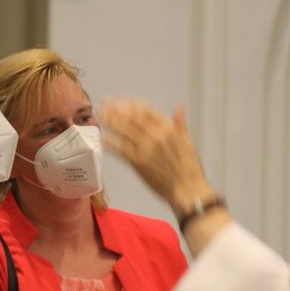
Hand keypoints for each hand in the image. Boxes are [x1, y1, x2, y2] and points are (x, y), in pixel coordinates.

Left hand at [100, 99, 214, 212]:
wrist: (188, 190)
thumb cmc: (190, 169)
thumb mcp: (188, 142)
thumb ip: (180, 124)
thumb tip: (179, 107)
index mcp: (168, 129)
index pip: (146, 110)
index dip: (132, 104)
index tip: (122, 101)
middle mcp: (155, 136)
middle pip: (131, 118)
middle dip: (116, 109)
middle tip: (104, 103)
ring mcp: (146, 149)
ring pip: (124, 131)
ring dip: (110, 122)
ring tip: (99, 116)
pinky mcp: (139, 163)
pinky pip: (121, 150)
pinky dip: (111, 143)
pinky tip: (102, 138)